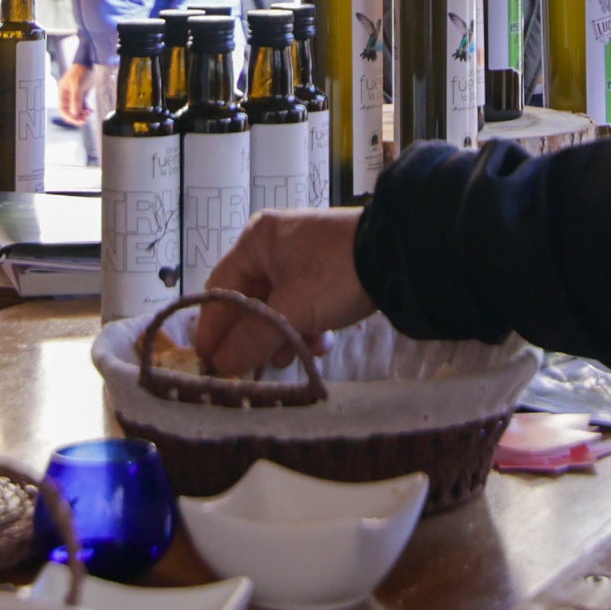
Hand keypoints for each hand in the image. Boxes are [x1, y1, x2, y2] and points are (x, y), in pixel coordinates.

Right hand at [54, 59, 96, 128]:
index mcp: (63, 92)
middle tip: (85, 119)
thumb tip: (74, 113)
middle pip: (69, 110)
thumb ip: (76, 100)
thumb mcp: (78, 86)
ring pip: (77, 109)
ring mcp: (75, 94)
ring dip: (82, 113)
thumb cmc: (82, 71)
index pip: (62, 109)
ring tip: (89, 114)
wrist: (91, 62)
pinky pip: (82, 105)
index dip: (69, 116)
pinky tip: (90, 111)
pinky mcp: (83, 94)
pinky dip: (86, 109)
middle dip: (76, 116)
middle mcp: (68, 94)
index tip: (77, 120)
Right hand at [194, 211, 374, 374]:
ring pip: (277, 306)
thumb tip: (222, 365)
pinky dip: (306, 325)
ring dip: (282, 335)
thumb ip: (252, 340)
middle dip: (253, 336)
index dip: (212, 329)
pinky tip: (319, 343)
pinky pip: (302, 303)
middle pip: (248, 300)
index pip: (219, 290)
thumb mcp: (291, 311)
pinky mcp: (326, 271)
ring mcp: (302, 257)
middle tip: (250, 368)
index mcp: (256, 242)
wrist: (401, 256)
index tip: (209, 363)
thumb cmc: (335, 276)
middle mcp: (273, 245)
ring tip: (289, 358)